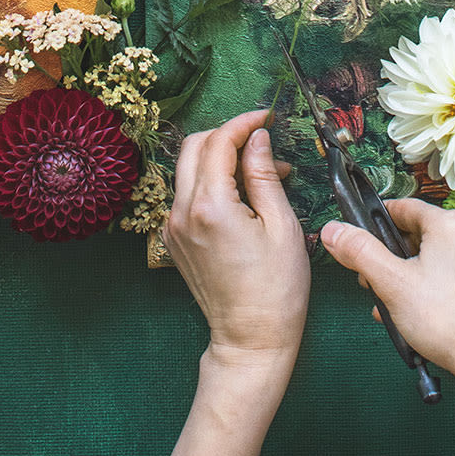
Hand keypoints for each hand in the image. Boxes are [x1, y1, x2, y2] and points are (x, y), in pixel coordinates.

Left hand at [163, 110, 309, 367]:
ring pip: (188, 170)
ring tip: (264, 174)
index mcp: (210, 206)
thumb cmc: (276, 289)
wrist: (250, 338)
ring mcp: (173, 227)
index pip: (218, 142)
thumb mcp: (281, 225)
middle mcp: (182, 212)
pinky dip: (213, 184)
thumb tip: (257, 138)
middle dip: (227, 135)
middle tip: (263, 140)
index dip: (243, 122)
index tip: (267, 117)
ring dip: (221, 159)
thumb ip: (265, 175)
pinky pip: (188, 196)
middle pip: (194, 147)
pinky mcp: (174, 240)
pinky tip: (244, 197)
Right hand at [319, 200, 454, 401]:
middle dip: (400, 260)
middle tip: (382, 287)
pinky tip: (440, 316)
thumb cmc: (451, 324)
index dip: (379, 223)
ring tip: (407, 311)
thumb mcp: (392, 285)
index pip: (405, 208)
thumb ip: (359, 252)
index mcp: (451, 224)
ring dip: (424, 277)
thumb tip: (334, 230)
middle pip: (428, 235)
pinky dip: (453, 288)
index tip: (365, 237)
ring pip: (450, 258)